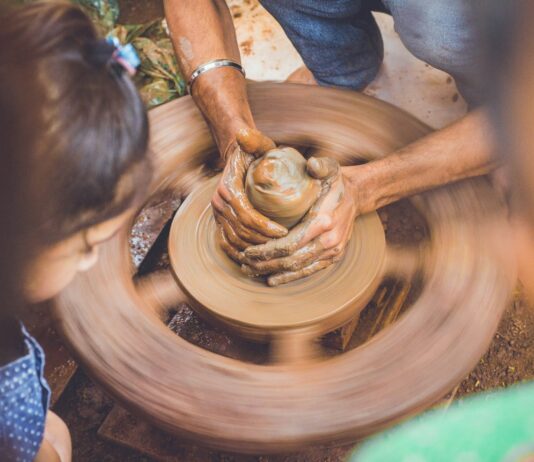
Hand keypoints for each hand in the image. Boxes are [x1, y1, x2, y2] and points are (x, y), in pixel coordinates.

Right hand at [212, 128, 287, 261]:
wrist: (236, 156)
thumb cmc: (252, 152)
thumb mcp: (257, 143)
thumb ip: (255, 140)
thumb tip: (243, 133)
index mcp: (227, 188)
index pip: (247, 215)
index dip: (265, 227)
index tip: (285, 232)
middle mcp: (218, 203)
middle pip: (241, 231)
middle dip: (263, 242)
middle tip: (285, 245)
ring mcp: (217, 214)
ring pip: (234, 240)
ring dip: (254, 249)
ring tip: (274, 252)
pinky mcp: (219, 221)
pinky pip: (225, 243)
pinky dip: (239, 253)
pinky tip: (255, 259)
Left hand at [242, 158, 357, 285]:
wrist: (357, 196)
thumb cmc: (336, 181)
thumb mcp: (330, 168)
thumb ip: (320, 165)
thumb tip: (311, 163)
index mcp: (324, 221)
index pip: (290, 243)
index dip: (267, 250)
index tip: (248, 250)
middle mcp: (329, 240)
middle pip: (291, 260)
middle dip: (265, 264)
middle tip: (244, 263)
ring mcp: (332, 252)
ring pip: (298, 268)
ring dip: (274, 272)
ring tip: (252, 270)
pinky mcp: (333, 257)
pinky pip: (309, 271)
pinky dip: (290, 277)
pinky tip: (272, 279)